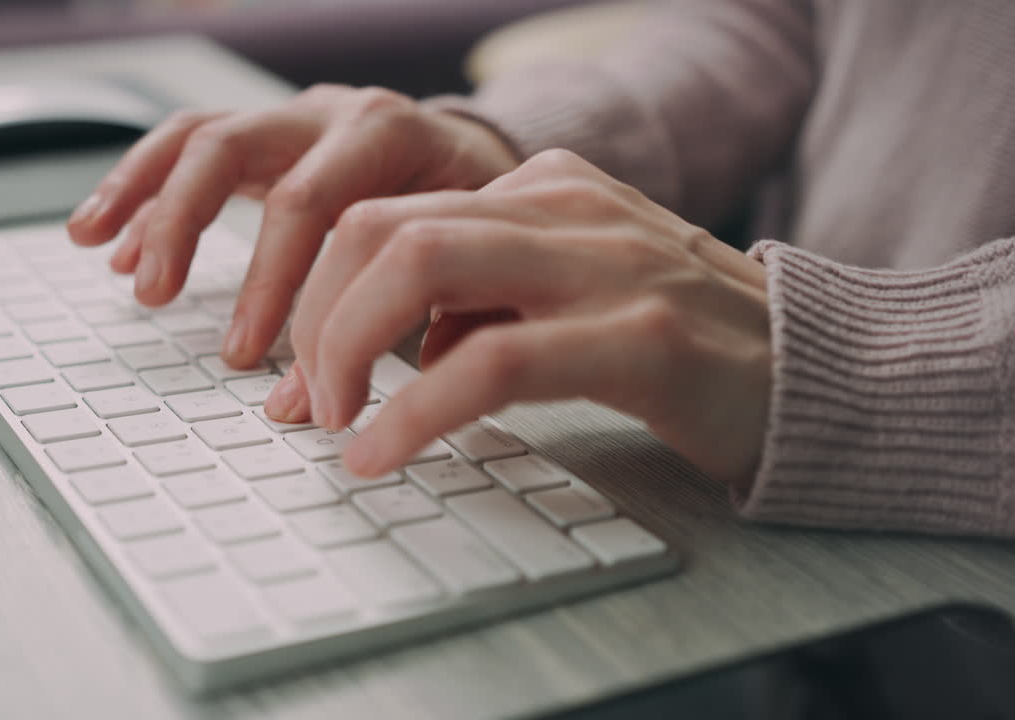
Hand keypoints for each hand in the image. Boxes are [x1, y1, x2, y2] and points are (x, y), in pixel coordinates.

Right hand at [66, 85, 519, 367]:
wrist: (485, 164)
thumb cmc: (476, 219)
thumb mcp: (461, 263)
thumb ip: (396, 326)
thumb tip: (311, 402)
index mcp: (390, 135)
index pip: (312, 202)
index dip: (275, 286)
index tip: (250, 360)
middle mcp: (334, 115)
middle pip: (237, 149)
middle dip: (187, 227)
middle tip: (158, 299)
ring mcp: (295, 122)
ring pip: (199, 138)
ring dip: (144, 197)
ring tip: (104, 252)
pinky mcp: (267, 139)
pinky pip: (188, 147)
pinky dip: (139, 188)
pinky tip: (103, 234)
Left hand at [269, 149, 771, 490]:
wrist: (820, 371)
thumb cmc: (688, 340)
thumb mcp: (576, 290)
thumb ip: (492, 296)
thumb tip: (399, 348)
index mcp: (543, 188)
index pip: (385, 212)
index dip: (317, 295)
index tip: (296, 371)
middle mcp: (566, 206)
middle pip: (380, 226)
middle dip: (313, 318)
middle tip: (301, 400)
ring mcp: (606, 264)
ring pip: (420, 265)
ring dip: (343, 350)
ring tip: (332, 423)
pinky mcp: (643, 339)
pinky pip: (492, 362)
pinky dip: (413, 412)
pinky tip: (381, 454)